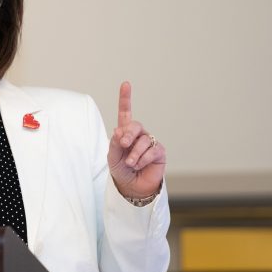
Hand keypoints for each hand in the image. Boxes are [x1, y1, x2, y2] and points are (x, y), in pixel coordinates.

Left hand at [107, 81, 165, 198]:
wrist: (132, 187)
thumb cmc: (121, 171)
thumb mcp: (112, 158)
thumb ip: (114, 144)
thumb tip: (118, 130)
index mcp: (124, 132)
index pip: (125, 113)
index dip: (125, 98)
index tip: (126, 84)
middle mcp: (138, 135)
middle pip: (135, 125)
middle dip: (128, 134)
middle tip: (123, 144)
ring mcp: (149, 143)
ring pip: (143, 141)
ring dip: (134, 153)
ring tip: (130, 164)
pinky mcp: (159, 152)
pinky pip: (152, 151)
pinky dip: (143, 159)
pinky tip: (139, 165)